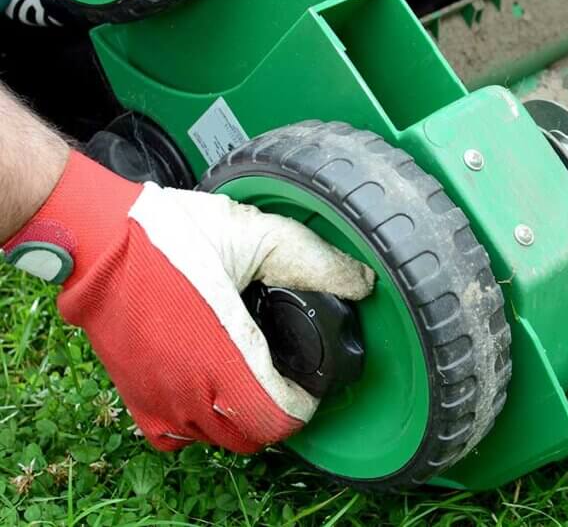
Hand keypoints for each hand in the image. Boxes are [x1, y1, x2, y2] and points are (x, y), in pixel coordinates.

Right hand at [3, 152, 373, 452]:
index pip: (278, 416)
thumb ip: (314, 261)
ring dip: (241, 421)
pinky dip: (198, 426)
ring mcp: (158, 395)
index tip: (314, 384)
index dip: (305, 405)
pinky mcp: (134, 392)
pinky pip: (172, 435)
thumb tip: (363, 284)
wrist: (98, 234)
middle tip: (292, 384)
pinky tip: (211, 394)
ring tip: (257, 386)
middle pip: (251, 436)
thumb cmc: (171, 233)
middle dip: (279, 415)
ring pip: (214, 439)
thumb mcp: (258, 233)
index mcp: (224, 353)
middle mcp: (189, 388)